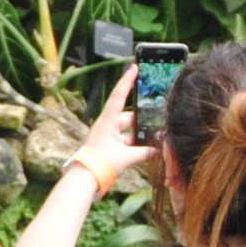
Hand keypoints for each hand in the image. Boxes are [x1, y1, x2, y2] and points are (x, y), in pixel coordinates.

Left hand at [71, 67, 155, 196]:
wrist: (85, 179)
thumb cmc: (101, 163)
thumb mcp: (126, 157)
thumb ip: (145, 153)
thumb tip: (160, 151)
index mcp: (108, 120)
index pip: (119, 95)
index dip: (127, 81)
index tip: (133, 67)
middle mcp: (107, 124)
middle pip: (128, 115)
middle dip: (142, 118)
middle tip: (157, 115)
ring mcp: (107, 135)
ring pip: (128, 129)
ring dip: (139, 133)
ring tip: (154, 136)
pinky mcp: (108, 145)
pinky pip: (125, 139)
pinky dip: (135, 142)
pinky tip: (146, 149)